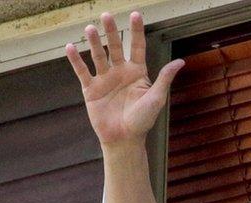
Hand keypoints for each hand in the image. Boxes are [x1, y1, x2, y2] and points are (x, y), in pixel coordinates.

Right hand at [65, 11, 184, 143]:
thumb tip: (180, 62)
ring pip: (98, 56)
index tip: (135, 14)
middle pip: (116, 47)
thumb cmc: (142, 120)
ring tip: (90, 29)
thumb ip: (165, 79)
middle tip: (107, 15)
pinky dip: (76, 60)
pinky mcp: (91, 90)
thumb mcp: (156, 98)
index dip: (136, 31)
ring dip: (94, 43)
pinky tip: (70, 47)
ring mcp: (104, 79)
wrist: (124, 139)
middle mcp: (120, 72)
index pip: (137, 46)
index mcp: (137, 72)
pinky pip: (82, 72)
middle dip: (111, 32)